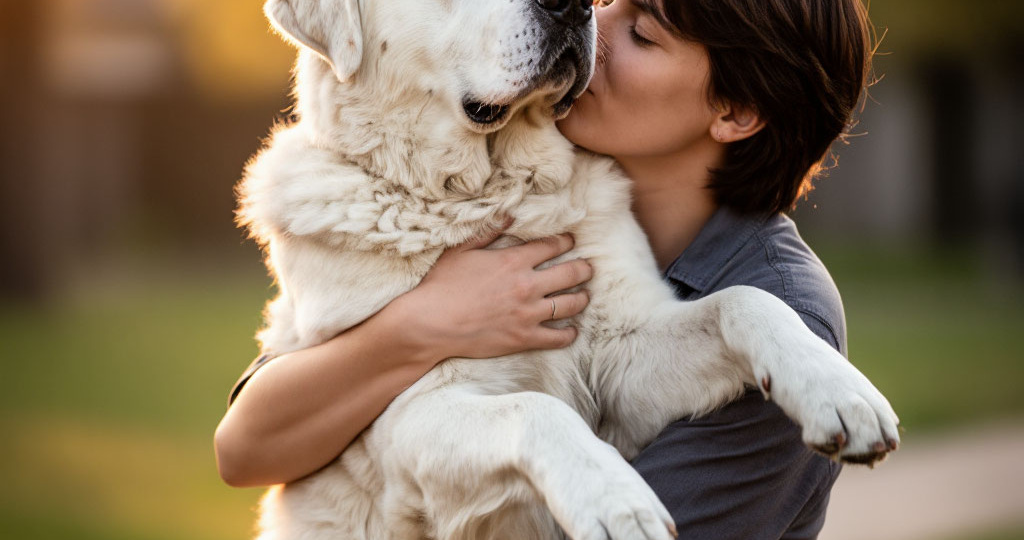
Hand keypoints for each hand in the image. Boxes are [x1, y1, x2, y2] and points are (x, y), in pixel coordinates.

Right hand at [388, 223, 592, 362]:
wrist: (430, 323)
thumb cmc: (441, 285)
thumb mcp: (461, 250)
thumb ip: (489, 232)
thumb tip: (509, 216)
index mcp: (513, 261)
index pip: (552, 246)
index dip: (566, 241)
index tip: (572, 241)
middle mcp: (527, 286)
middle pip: (571, 273)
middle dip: (584, 268)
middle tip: (588, 268)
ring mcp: (528, 314)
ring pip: (571, 304)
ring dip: (582, 298)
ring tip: (585, 296)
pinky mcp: (524, 338)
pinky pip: (558, 337)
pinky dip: (569, 334)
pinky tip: (572, 331)